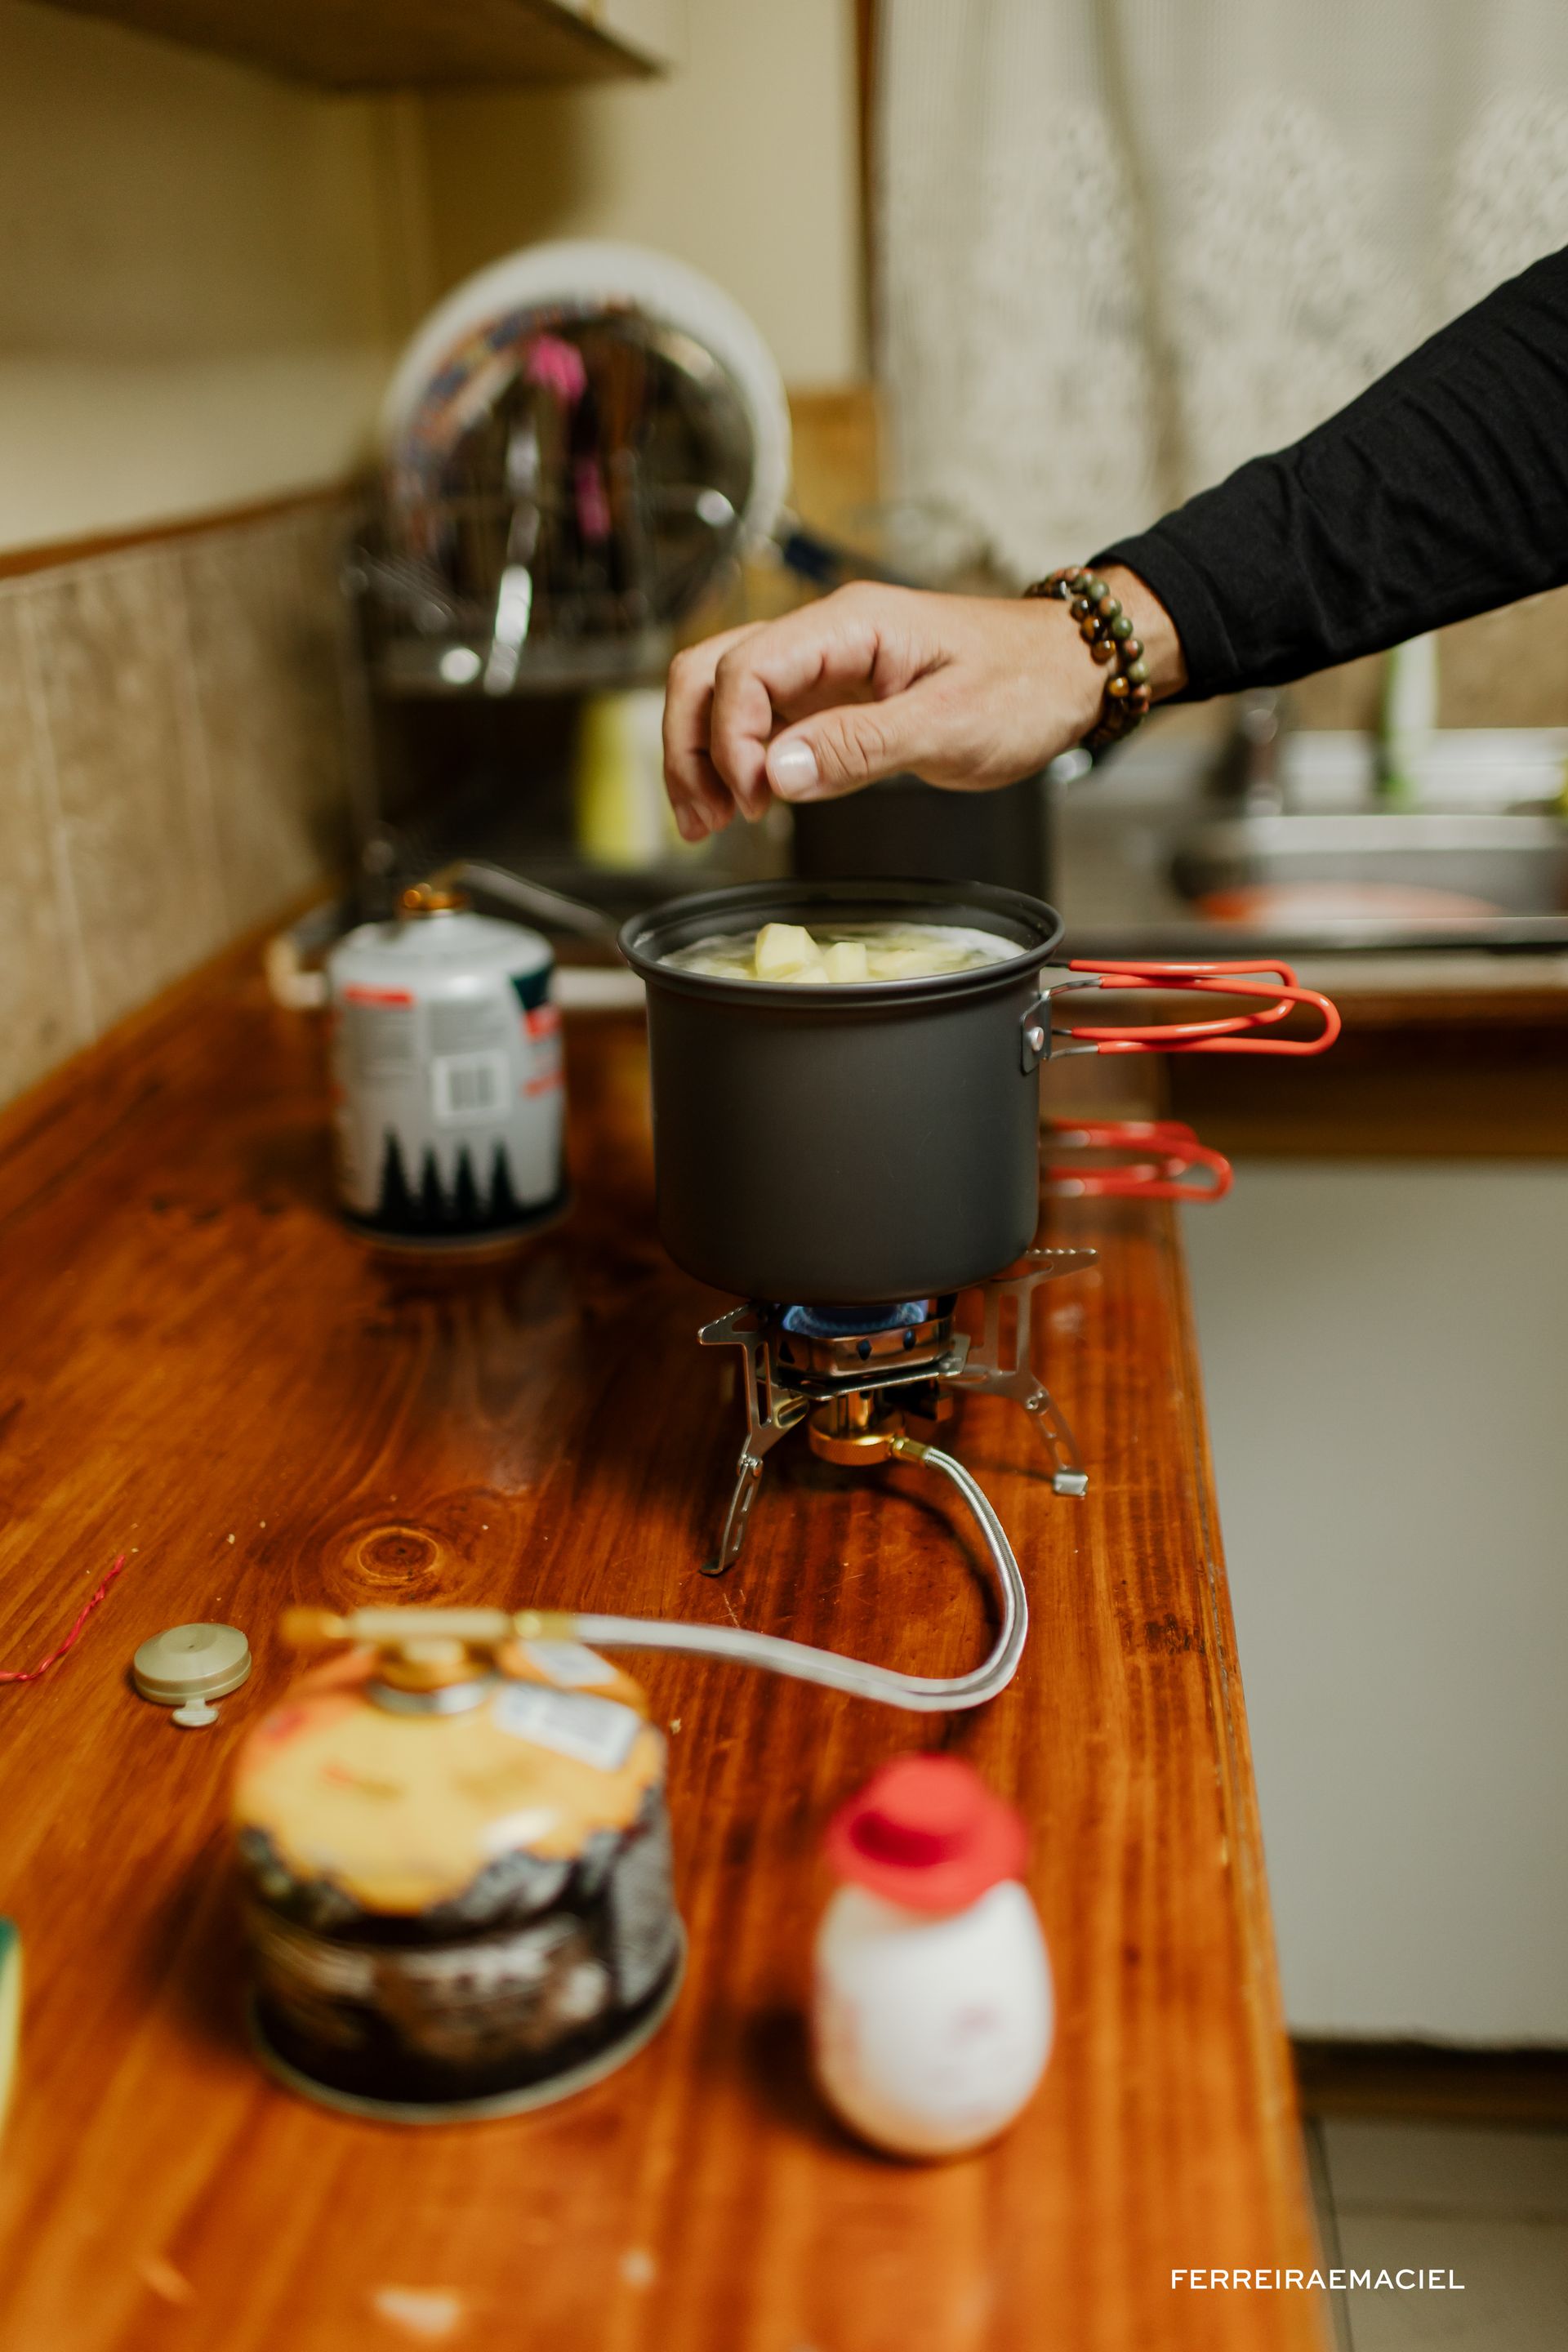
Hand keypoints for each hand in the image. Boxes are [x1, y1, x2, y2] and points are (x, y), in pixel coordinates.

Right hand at [662, 567, 1183, 837]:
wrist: (1070, 671)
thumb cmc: (1025, 686)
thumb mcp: (950, 725)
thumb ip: (859, 747)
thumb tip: (775, 774)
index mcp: (849, 624)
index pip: (747, 668)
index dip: (733, 738)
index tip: (756, 799)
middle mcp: (824, 636)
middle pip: (710, 671)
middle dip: (692, 745)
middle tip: (707, 820)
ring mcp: (823, 666)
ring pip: (723, 694)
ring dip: (703, 755)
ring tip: (711, 821)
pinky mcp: (832, 698)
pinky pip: (760, 720)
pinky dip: (739, 761)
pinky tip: (745, 804)